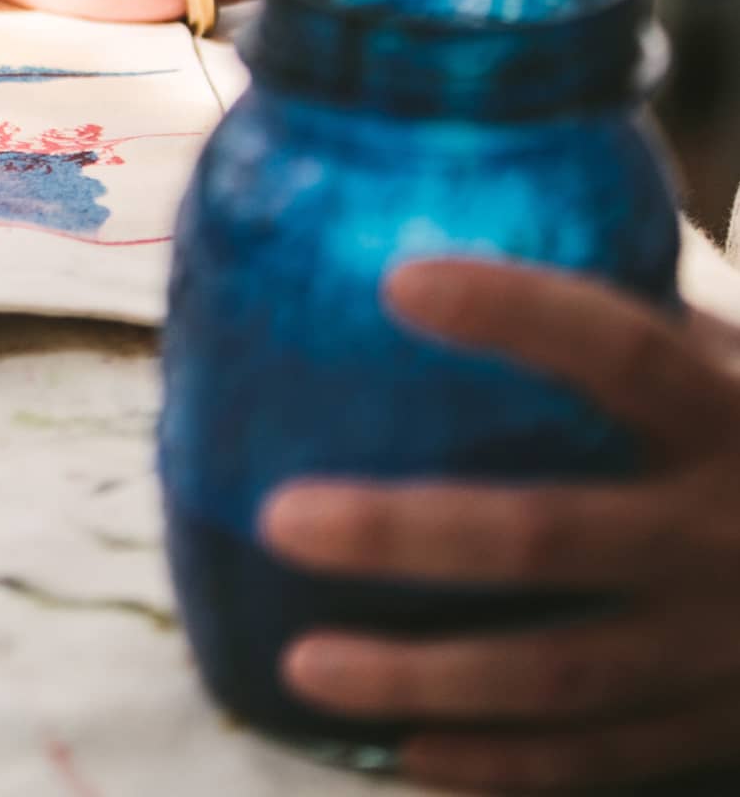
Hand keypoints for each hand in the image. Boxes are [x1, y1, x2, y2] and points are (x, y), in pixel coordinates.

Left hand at [260, 259, 739, 790]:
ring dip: (424, 678)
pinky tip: (403, 759)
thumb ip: (638, 326)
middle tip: (282, 518)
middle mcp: (724, 528)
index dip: (513, 314)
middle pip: (548, 536)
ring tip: (303, 666)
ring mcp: (719, 644)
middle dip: (409, 535)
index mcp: (731, 411)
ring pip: (555, 674)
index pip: (617, 348)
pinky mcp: (718, 725)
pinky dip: (500, 770)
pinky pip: (596, 759)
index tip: (398, 282)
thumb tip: (464, 233)